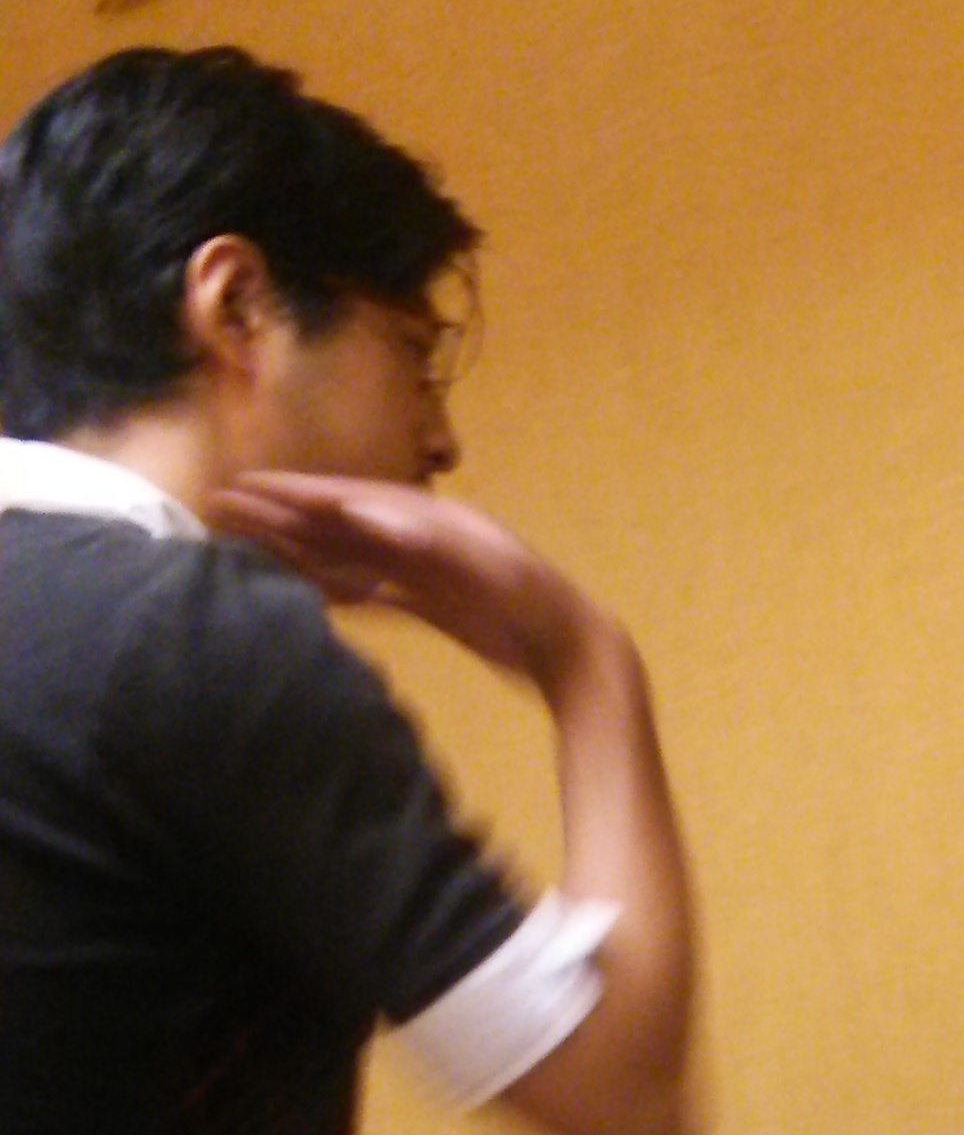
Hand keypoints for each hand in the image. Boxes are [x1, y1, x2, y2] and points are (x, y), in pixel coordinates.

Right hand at [203, 471, 600, 691]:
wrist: (571, 647)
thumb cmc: (535, 606)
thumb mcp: (487, 567)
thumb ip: (429, 540)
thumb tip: (369, 511)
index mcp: (427, 519)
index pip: (348, 498)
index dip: (297, 492)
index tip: (248, 486)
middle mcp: (418, 537)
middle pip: (337, 520)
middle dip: (281, 513)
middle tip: (221, 507)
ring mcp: (421, 570)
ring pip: (346, 553)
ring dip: (298, 549)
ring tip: (246, 545)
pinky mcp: (428, 603)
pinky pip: (369, 590)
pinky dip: (333, 588)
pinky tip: (305, 593)